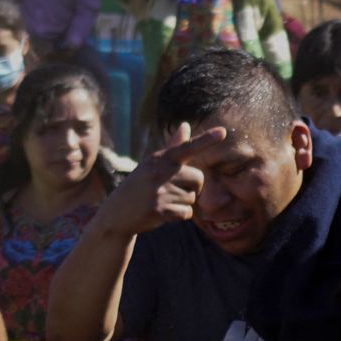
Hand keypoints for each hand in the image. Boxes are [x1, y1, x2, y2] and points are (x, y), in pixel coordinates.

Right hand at [103, 121, 224, 235]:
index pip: (187, 147)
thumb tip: (186, 125)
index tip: (223, 132)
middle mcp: (160, 172)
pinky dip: (179, 215)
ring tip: (163, 201)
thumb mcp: (153, 164)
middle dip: (192, 187)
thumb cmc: (140, 185)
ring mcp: (159, 191)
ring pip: (193, 198)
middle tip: (171, 191)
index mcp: (160, 158)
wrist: (117, 213)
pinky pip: (186, 213)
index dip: (206, 140)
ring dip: (183, 202)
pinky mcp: (160, 210)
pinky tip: (163, 213)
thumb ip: (173, 147)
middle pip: (199, 179)